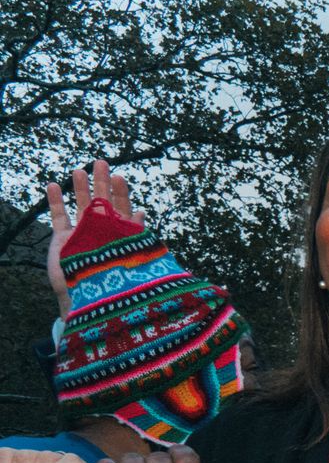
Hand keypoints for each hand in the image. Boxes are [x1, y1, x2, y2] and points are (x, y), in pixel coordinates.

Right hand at [45, 161, 143, 316]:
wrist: (91, 300)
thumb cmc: (116, 281)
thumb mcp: (129, 254)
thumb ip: (134, 234)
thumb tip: (142, 212)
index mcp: (121, 235)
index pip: (123, 208)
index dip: (121, 193)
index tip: (119, 176)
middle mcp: (102, 232)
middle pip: (102, 201)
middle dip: (101, 183)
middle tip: (101, 162)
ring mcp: (82, 234)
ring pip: (80, 206)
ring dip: (79, 188)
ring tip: (79, 170)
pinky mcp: (63, 240)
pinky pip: (59, 217)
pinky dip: (56, 201)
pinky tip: (52, 185)